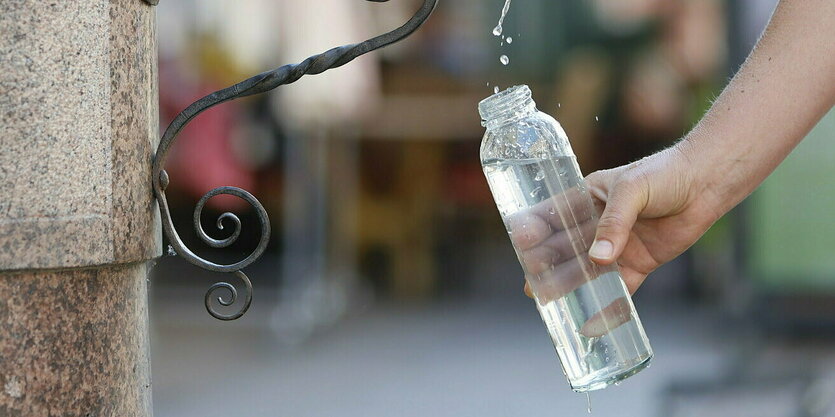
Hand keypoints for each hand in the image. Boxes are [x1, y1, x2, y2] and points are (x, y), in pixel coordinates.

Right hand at [523, 144, 721, 296]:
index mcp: (586, 197)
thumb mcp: (632, 189)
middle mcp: (596, 224)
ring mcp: (617, 245)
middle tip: (531, 284)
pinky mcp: (639, 263)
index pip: (552, 215)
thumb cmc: (664, 173)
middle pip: (565, 248)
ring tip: (549, 302)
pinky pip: (619, 288)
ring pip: (586, 270)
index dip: (535, 230)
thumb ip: (615, 223)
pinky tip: (591, 320)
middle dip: (547, 265)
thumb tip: (599, 258)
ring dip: (569, 286)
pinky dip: (607, 305)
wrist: (705, 183)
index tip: (522, 245)